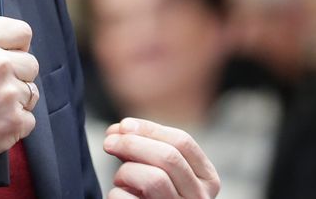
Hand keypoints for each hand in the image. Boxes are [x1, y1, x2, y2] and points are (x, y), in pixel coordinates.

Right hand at [0, 16, 39, 176]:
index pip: (22, 32)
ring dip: (15, 100)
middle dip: (17, 74)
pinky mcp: (14, 121)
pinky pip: (28, 118)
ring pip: (30, 92)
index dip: (18, 45)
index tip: (14, 53)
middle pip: (31, 63)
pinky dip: (13, 123)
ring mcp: (8, 94)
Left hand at [103, 118, 220, 198]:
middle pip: (168, 157)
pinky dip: (117, 193)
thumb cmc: (153, 195)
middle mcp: (200, 198)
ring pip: (154, 179)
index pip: (182, 142)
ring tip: (120, 179)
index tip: (124, 125)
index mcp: (207, 178)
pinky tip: (119, 195)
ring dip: (127, 172)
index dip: (149, 129)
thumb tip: (119, 129)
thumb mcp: (159, 169)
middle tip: (108, 143)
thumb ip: (143, 147)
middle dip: (132, 144)